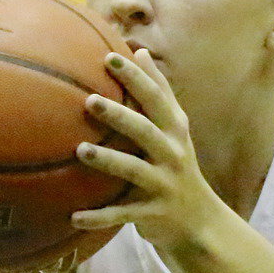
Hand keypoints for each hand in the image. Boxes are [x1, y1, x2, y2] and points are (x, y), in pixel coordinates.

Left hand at [71, 49, 221, 251]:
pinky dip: (99, 217)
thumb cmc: (177, 166)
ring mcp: (163, 185)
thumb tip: (140, 51)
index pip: (156, 99)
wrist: (200, 221)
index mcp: (175, 131)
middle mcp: (172, 155)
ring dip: (109, 160)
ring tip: (81, 150)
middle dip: (119, 115)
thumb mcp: (175, 129)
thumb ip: (159, 93)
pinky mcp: (152, 214)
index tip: (110, 58)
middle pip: (145, 131)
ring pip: (134, 171)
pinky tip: (73, 217)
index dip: (135, 78)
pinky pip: (122, 214)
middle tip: (89, 100)